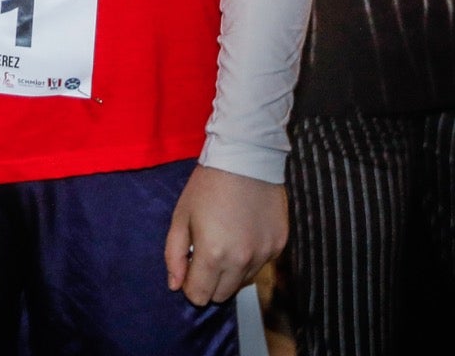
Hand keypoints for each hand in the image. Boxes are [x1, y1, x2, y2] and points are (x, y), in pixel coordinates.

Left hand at [163, 165, 286, 306]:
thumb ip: (174, 254)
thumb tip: (174, 284)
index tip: (189, 267)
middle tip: (205, 255)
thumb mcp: (181, 215)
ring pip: (242, 283)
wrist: (247, 158)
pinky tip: (243, 233)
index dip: (189, 285)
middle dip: (209, 282)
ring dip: (230, 272)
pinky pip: (260, 266)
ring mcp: (264, 255)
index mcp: (214, 254)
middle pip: (222, 295)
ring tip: (225, 241)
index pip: (200, 296)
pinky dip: (249, 258)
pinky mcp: (279, 246)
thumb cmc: (207, 185)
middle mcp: (242, 261)